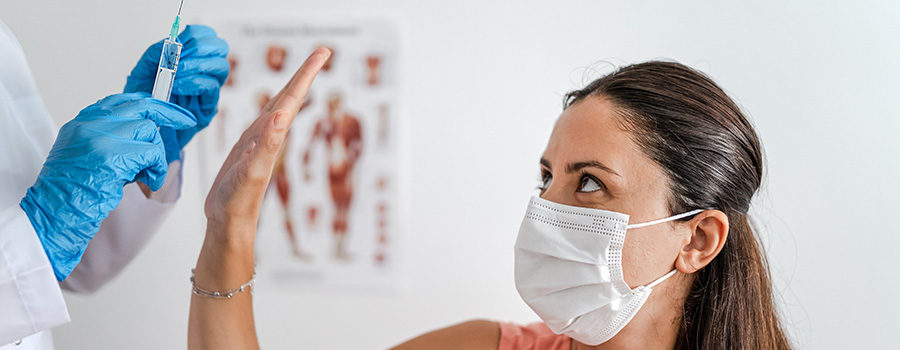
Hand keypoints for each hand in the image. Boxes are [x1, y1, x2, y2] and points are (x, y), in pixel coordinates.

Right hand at [20, 93, 195, 279]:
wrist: (52, 211)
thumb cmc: (72, 191)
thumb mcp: (87, 153)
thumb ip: (112, 138)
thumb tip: (147, 131)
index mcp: (83, 121)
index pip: (122, 101)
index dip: (148, 104)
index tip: (166, 109)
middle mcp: (90, 123)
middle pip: (141, 106)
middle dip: (169, 112)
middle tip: (186, 120)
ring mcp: (100, 137)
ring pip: (149, 132)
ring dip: (157, 156)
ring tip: (148, 174)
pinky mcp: (112, 156)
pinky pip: (152, 154)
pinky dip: (158, 170)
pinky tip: (151, 182)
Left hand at [125, 25, 229, 161]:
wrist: (141, 128)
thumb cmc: (143, 101)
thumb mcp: (143, 70)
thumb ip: (156, 53)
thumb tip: (172, 42)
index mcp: (191, 59)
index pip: (207, 36)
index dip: (197, 34)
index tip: (179, 41)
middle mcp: (204, 73)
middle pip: (220, 48)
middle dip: (200, 47)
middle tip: (180, 56)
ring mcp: (208, 92)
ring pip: (220, 67)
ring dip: (197, 65)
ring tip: (176, 72)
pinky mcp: (207, 109)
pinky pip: (211, 89)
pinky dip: (193, 83)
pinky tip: (177, 86)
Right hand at [205, 48, 330, 240]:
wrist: (229, 222)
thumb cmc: (239, 200)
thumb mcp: (252, 171)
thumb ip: (266, 145)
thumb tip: (281, 117)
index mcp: (273, 135)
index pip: (292, 97)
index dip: (307, 73)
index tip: (324, 52)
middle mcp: (270, 134)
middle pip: (288, 96)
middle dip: (304, 73)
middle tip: (322, 53)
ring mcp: (259, 141)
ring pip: (276, 106)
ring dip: (290, 88)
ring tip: (303, 72)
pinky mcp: (247, 149)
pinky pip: (261, 121)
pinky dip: (268, 107)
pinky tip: (272, 108)